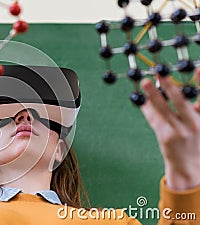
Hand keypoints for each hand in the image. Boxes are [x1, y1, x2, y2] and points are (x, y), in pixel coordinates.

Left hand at [140, 69, 199, 190]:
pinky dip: (148, 108)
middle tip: (161, 74)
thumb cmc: (196, 140)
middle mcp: (195, 125)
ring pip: (163, 110)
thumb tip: (170, 87)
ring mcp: (179, 132)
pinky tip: (141, 99)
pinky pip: (154, 119)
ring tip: (145, 82)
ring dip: (153, 95)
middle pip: (181, 102)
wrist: (190, 167)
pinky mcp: (165, 137)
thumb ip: (195, 108)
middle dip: (170, 87)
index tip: (198, 67)